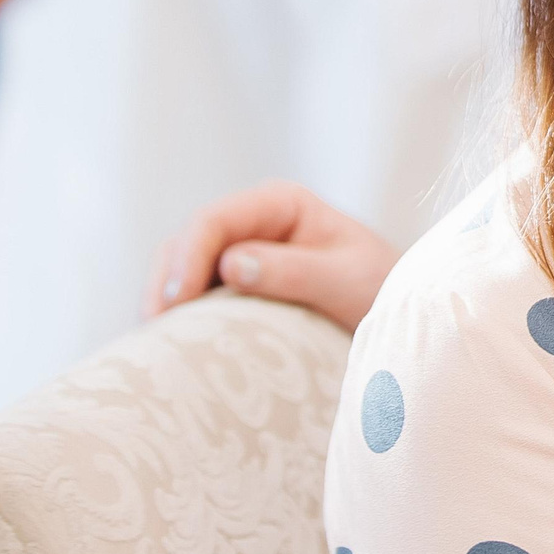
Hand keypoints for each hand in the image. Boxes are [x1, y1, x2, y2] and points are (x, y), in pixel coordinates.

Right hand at [147, 181, 394, 332]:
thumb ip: (295, 272)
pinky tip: (173, 348)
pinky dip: (181, 320)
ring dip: (166, 304)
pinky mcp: (236, 288)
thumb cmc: (381, 289)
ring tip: (156, 343)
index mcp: (280, 205)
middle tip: (154, 329)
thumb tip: (231, 266)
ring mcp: (241, 254)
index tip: (178, 301)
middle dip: (166, 283)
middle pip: (187, 244)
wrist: (399, 314)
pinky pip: (196, 299)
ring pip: (182, 271)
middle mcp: (253, 224)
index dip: (187, 257)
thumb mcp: (347, 280)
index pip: (215, 220)